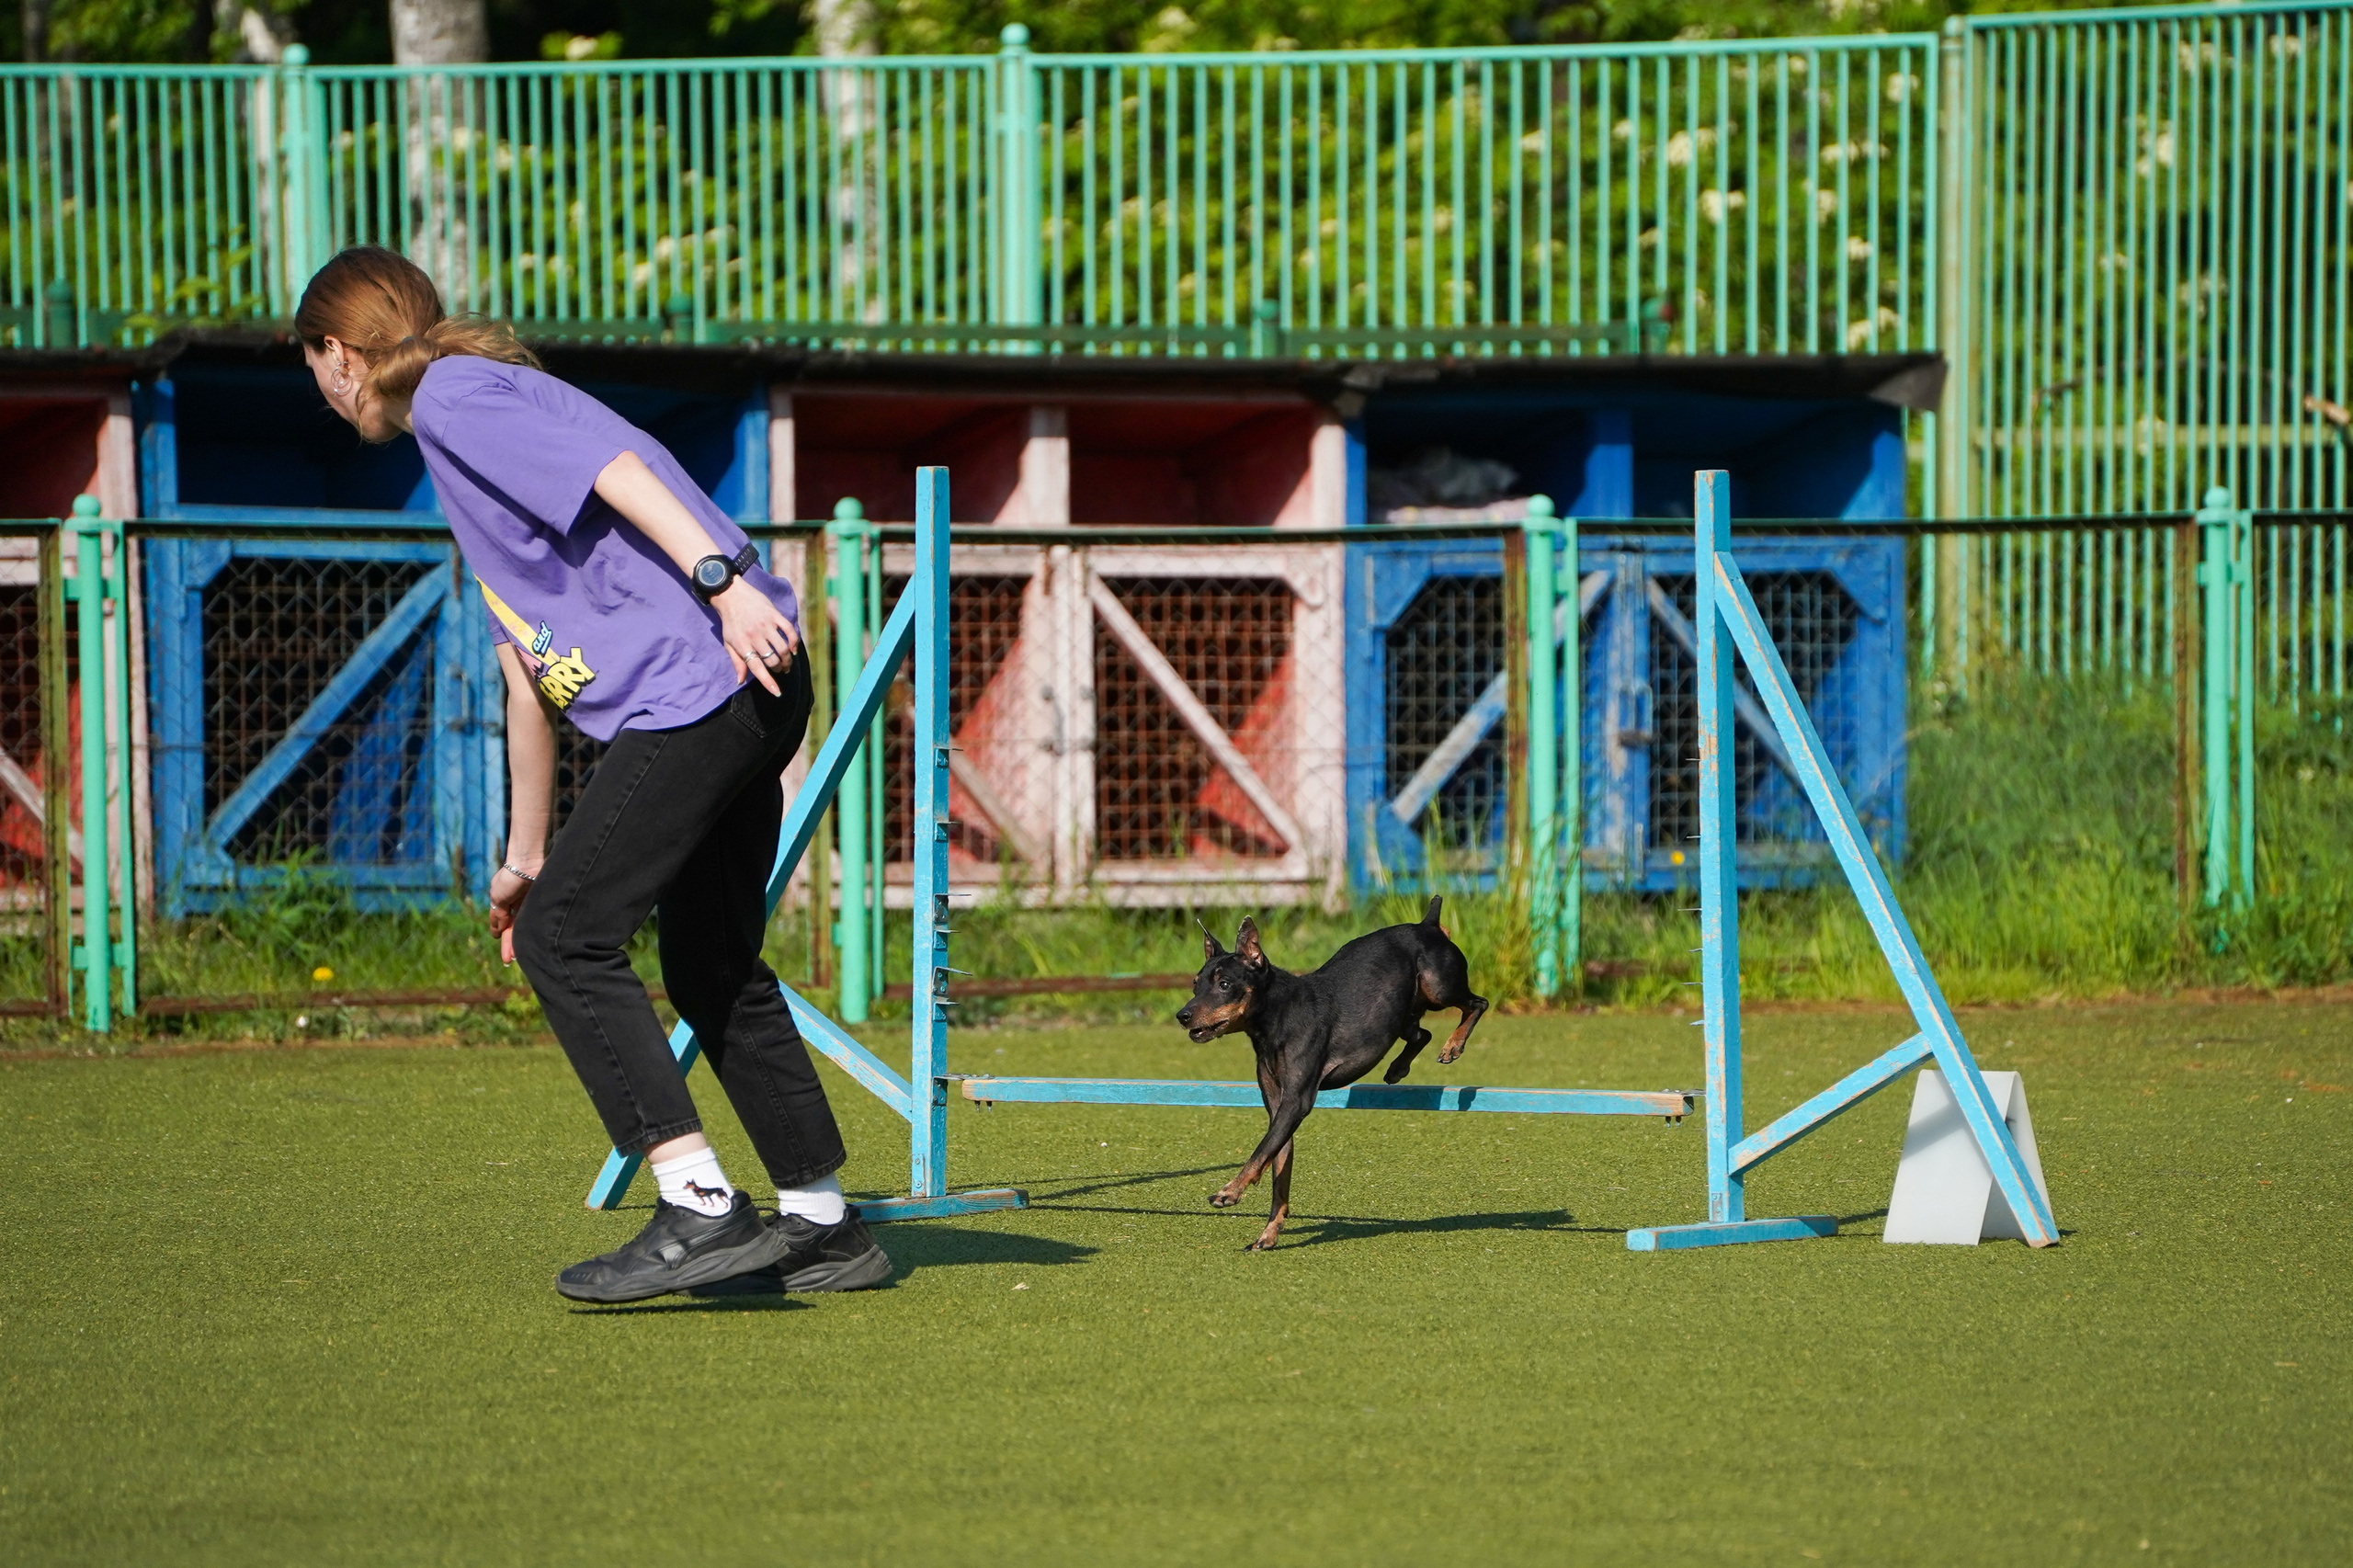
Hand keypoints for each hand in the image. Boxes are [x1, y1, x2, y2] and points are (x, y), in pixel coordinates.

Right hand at [488, 862, 535, 965]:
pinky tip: (530, 942)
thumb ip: (499, 914)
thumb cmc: (509, 878)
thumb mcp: (498, 897)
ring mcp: (527, 903)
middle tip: (508, 961)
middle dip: (509, 944)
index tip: (503, 951)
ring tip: (517, 957)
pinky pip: (533, 920)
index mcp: (502, 902)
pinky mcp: (539, 902)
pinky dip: (529, 931)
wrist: (527, 863)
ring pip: (522, 927)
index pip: (501, 925)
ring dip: (518, 941)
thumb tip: (499, 929)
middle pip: (511, 928)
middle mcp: (514, 904)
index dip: (501, 937)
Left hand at [712, 578, 799, 695]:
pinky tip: (793, 649)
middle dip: (778, 669)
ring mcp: (766, 624)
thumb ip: (737, 662)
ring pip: (783, 649)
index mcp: (742, 644)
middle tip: (779, 670)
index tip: (778, 692)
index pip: (757, 668)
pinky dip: (794, 643)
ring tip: (787, 663)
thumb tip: (740, 681)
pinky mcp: (774, 615)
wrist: (730, 594)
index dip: (768, 682)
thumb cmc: (729, 621)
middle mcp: (754, 635)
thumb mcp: (728, 642)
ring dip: (787, 659)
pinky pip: (789, 631)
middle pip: (773, 660)